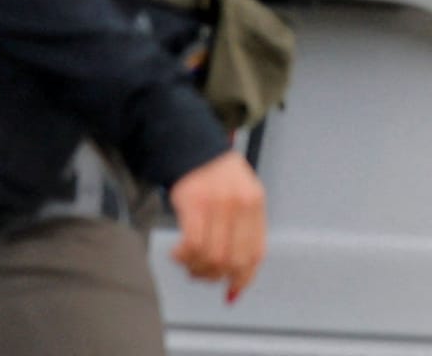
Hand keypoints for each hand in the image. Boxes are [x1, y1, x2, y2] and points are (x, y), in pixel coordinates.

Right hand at [169, 151, 265, 301]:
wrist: (189, 143)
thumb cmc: (214, 173)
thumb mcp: (240, 194)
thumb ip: (242, 227)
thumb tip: (237, 274)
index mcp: (255, 204)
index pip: (255, 254)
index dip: (243, 278)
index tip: (231, 290)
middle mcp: (240, 205)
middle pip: (232, 259)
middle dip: (215, 275)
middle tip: (201, 275)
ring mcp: (217, 203)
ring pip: (212, 255)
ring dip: (197, 268)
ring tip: (188, 265)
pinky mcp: (193, 202)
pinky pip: (193, 242)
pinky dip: (184, 255)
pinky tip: (177, 254)